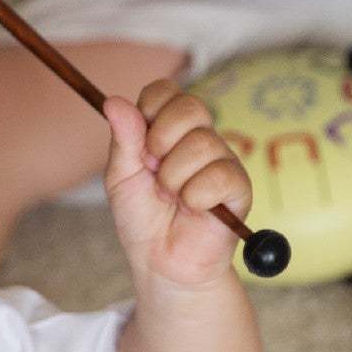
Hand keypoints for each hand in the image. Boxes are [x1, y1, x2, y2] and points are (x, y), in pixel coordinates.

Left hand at [103, 79, 251, 288]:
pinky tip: (191, 210)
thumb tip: (113, 101)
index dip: (150, 110)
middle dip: (161, 141)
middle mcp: (199, 138)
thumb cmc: (143, 218)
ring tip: (170, 199)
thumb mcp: (121, 177)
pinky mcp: (238, 187)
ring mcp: (222, 160)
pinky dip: (195, 197)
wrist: (159, 261)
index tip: (139, 144)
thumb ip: (122, 139)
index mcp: (170, 129)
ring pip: (203, 144)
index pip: (166, 90)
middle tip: (153, 172)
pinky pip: (220, 176)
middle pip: (191, 107)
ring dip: (174, 178)